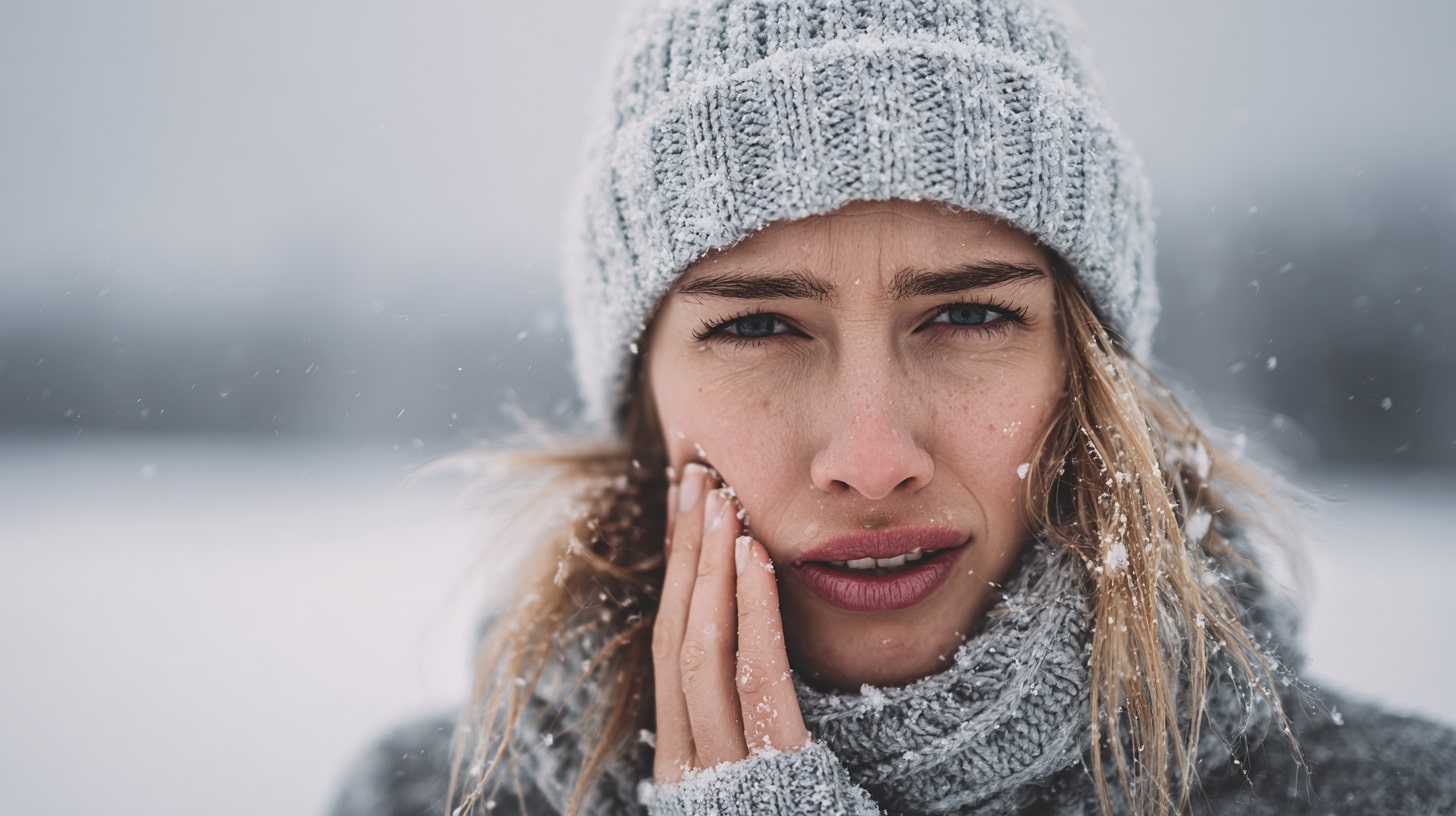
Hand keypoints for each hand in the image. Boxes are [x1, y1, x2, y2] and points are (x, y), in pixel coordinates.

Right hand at [652, 463, 809, 783]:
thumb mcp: (759, 788)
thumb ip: (743, 732)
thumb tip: (747, 655)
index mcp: (686, 762)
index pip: (669, 649)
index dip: (675, 573)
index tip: (686, 507)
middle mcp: (688, 764)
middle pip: (675, 635)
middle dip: (683, 550)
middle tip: (693, 474)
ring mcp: (721, 772)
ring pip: (698, 648)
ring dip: (706, 563)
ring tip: (718, 495)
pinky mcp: (770, 775)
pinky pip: (755, 681)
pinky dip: (752, 612)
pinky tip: (753, 556)